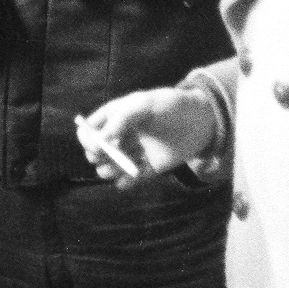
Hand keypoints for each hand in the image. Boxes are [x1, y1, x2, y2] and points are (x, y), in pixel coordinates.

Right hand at [78, 86, 219, 187]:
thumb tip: (98, 142)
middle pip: (94, 152)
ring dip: (110, 171)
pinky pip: (128, 181)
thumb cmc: (171, 105)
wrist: (201, 121)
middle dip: (98, 156)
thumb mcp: (145, 105)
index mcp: (115, 116)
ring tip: (125, 165)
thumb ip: (120, 120)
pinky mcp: (147, 168)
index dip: (87, 139)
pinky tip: (131, 178)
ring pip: (108, 169)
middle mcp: (120, 136)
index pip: (88, 129)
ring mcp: (133, 152)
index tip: (95, 144)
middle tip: (112, 155)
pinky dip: (126, 182)